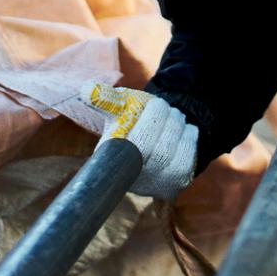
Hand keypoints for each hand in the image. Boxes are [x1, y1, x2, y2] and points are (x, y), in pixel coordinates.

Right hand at [82, 84, 196, 198]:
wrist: (157, 139)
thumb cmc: (135, 120)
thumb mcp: (122, 108)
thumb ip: (107, 99)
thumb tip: (88, 89)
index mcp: (110, 159)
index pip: (129, 146)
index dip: (147, 123)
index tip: (154, 103)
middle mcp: (130, 179)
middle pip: (152, 150)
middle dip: (163, 120)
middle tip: (164, 104)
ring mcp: (153, 185)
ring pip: (170, 155)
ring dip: (176, 127)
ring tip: (173, 115)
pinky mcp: (173, 185)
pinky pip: (187, 160)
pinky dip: (188, 138)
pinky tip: (184, 129)